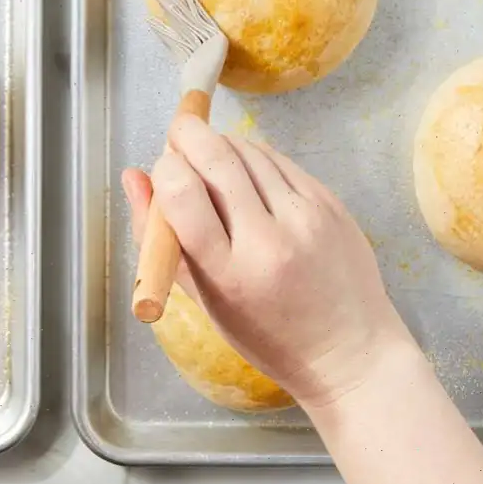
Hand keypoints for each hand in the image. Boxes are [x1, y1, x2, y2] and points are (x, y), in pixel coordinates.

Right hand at [123, 115, 411, 407]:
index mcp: (228, 273)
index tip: (163, 168)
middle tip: (179, 134)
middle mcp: (268, 240)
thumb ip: (162, 238)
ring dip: (222, 144)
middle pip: (216, 158)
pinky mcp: (330, 203)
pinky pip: (280, 160)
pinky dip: (256, 157)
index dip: (165, 168)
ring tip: (214, 162)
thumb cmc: (266, 334)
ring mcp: (305, 218)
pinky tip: (250, 175)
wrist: (349, 350)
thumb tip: (133, 176)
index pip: (183, 193)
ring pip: (249, 150)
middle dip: (188, 134)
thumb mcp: (204, 298)